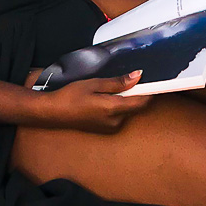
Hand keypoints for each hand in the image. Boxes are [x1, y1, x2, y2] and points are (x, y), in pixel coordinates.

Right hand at [28, 71, 151, 132]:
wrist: (54, 112)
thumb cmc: (71, 96)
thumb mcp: (95, 83)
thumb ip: (118, 82)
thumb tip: (137, 76)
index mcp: (113, 109)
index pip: (142, 101)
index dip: (149, 90)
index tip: (151, 80)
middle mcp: (115, 122)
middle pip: (136, 107)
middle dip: (137, 93)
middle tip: (130, 79)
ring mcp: (111, 128)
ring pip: (129, 111)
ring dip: (127, 100)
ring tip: (113, 88)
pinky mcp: (106, 129)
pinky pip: (120, 116)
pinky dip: (120, 106)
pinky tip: (107, 98)